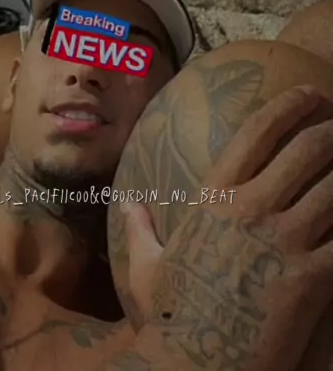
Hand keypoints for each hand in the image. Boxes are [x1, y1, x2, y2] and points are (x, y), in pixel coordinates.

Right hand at [123, 86, 332, 370]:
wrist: (196, 368)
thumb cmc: (173, 317)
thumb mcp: (148, 269)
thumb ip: (139, 229)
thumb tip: (125, 206)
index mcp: (216, 198)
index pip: (258, 133)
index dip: (289, 106)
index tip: (309, 93)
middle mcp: (253, 209)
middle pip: (307, 150)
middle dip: (331, 130)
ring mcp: (285, 242)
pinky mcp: (312, 279)